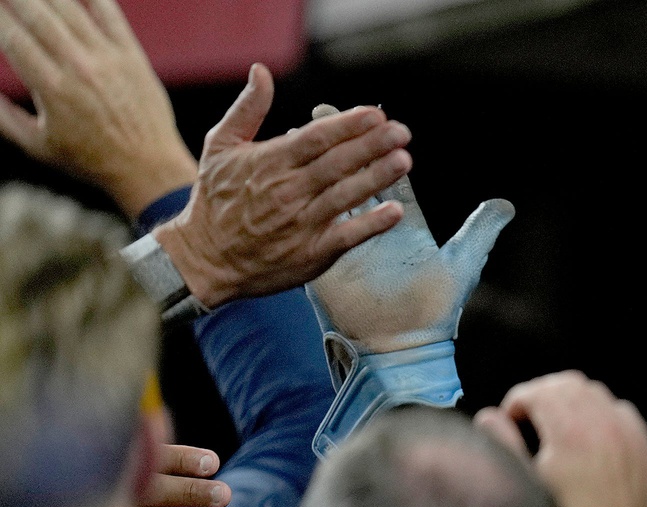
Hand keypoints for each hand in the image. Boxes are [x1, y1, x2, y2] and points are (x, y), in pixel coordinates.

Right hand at [0, 0, 194, 216]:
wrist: (149, 169)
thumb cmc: (90, 161)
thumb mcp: (38, 146)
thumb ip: (4, 116)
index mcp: (52, 89)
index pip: (13, 38)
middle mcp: (79, 68)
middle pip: (37, 14)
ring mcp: (109, 59)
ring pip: (70, 8)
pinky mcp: (133, 56)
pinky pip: (109, 13)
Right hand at [151, 77, 413, 307]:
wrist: (205, 258)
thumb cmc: (214, 198)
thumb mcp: (220, 146)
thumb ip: (247, 109)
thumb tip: (261, 71)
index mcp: (270, 161)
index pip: (316, 137)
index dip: (348, 125)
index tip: (376, 114)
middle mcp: (287, 190)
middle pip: (337, 163)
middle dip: (372, 145)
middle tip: (402, 131)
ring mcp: (301, 222)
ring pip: (345, 195)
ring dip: (377, 177)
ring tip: (404, 160)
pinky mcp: (311, 253)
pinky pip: (346, 236)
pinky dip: (371, 224)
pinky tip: (395, 211)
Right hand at [306, 109, 511, 355]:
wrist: (406, 350)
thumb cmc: (436, 311)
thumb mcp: (462, 266)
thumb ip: (481, 232)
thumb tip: (507, 205)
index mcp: (404, 224)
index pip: (391, 178)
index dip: (380, 149)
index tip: (372, 119)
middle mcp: (374, 228)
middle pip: (357, 178)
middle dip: (344, 146)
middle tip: (325, 110)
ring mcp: (348, 242)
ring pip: (333, 195)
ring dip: (320, 165)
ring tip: (302, 131)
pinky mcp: (328, 260)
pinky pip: (320, 226)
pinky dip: (309, 202)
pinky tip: (295, 177)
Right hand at [475, 372, 646, 506]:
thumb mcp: (528, 484)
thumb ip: (504, 443)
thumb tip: (490, 416)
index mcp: (570, 431)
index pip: (537, 391)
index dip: (517, 402)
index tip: (511, 419)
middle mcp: (603, 423)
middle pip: (567, 383)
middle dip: (544, 394)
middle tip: (530, 418)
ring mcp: (628, 431)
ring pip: (595, 392)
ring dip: (572, 400)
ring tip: (558, 426)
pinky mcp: (644, 443)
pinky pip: (619, 409)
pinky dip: (601, 413)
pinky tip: (590, 436)